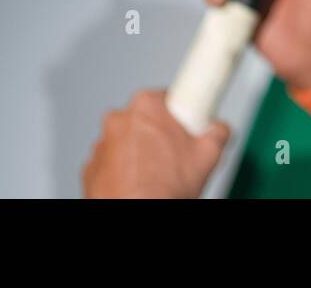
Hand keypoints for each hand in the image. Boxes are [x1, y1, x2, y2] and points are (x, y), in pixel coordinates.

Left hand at [82, 89, 229, 197]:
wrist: (139, 214)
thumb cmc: (165, 187)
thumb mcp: (209, 155)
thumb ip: (217, 131)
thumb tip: (219, 129)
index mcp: (146, 106)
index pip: (167, 97)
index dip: (178, 113)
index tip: (184, 123)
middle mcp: (118, 120)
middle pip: (145, 120)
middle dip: (159, 134)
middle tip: (175, 156)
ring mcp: (101, 145)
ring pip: (126, 142)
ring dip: (139, 154)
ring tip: (156, 175)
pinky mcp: (90, 169)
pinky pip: (111, 164)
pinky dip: (123, 172)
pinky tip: (138, 184)